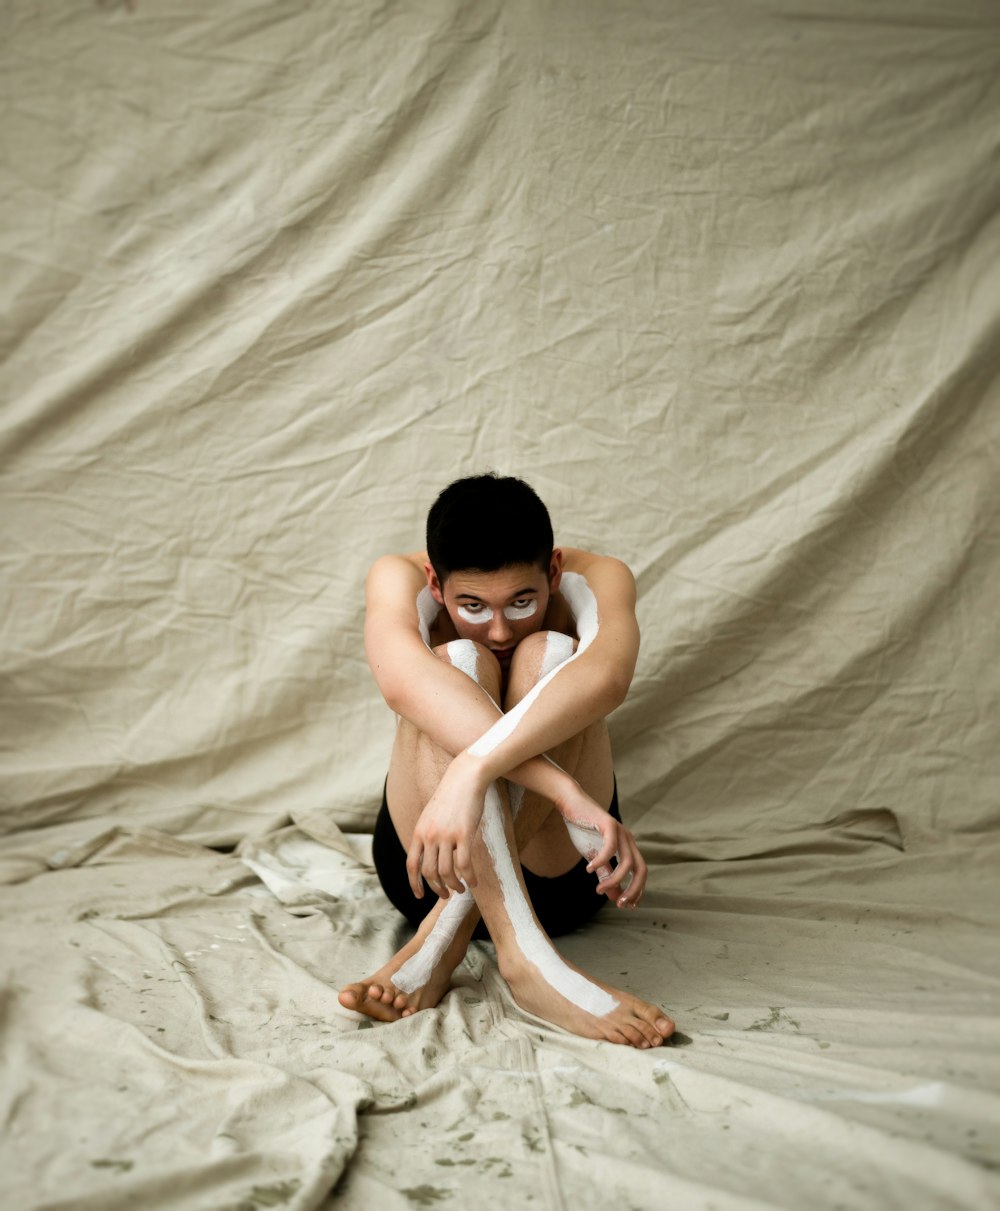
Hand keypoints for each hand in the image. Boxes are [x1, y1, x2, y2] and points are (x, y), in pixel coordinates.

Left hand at [406, 754, 485, 898]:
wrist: (465, 778)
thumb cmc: (451, 797)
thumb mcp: (431, 815)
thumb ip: (428, 834)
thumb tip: (431, 856)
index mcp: (419, 832)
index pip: (411, 865)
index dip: (414, 884)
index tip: (420, 895)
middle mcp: (429, 835)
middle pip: (429, 872)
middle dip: (437, 888)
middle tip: (446, 894)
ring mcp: (446, 835)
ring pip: (446, 872)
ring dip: (454, 886)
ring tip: (461, 889)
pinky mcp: (464, 834)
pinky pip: (464, 865)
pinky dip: (469, 878)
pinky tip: (474, 882)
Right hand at [555, 785, 646, 909]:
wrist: (571, 804)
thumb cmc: (583, 829)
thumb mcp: (595, 857)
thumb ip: (606, 874)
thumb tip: (614, 896)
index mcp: (628, 847)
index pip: (640, 872)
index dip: (637, 890)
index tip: (627, 906)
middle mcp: (628, 839)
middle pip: (640, 869)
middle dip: (633, 889)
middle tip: (620, 905)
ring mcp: (621, 831)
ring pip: (627, 862)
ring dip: (614, 880)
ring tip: (599, 890)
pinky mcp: (609, 824)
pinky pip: (610, 847)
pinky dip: (601, 861)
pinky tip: (589, 869)